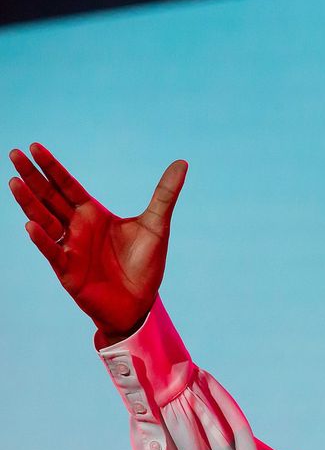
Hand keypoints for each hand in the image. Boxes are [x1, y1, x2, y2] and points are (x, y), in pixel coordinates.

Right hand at [8, 143, 187, 343]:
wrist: (140, 303)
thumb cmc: (144, 265)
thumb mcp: (157, 225)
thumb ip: (165, 194)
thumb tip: (182, 163)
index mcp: (93, 214)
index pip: (67, 185)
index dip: (52, 167)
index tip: (35, 146)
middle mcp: (77, 228)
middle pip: (49, 197)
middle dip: (33, 176)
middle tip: (14, 154)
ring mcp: (70, 248)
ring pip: (44, 221)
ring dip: (29, 203)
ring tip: (14, 182)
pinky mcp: (69, 271)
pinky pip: (53, 253)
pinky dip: (43, 240)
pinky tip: (31, 226)